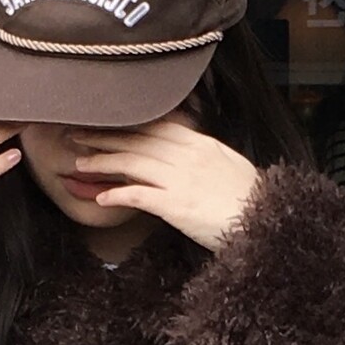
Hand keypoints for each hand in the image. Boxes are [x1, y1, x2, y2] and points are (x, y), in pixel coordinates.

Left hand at [67, 117, 260, 253]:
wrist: (267, 222)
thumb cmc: (250, 199)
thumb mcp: (229, 163)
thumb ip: (203, 151)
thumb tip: (185, 143)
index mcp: (200, 144)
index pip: (155, 126)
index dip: (126, 123)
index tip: (105, 122)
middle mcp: (188, 156)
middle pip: (137, 140)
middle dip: (104, 137)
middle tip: (78, 135)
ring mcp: (181, 179)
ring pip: (132, 163)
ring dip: (102, 162)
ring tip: (80, 164)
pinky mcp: (177, 205)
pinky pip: (138, 196)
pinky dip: (117, 195)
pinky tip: (100, 198)